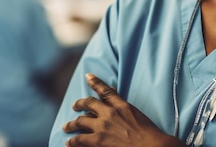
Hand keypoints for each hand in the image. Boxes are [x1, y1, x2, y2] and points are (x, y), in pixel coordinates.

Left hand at [62, 73, 184, 146]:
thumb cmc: (148, 134)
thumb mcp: (138, 115)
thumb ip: (125, 109)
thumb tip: (118, 107)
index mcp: (121, 105)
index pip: (105, 90)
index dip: (95, 82)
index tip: (88, 76)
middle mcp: (109, 114)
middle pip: (88, 104)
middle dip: (79, 104)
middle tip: (74, 106)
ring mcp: (102, 128)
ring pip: (80, 122)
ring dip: (71, 124)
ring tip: (66, 126)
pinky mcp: (97, 142)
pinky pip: (79, 139)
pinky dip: (73, 141)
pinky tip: (69, 142)